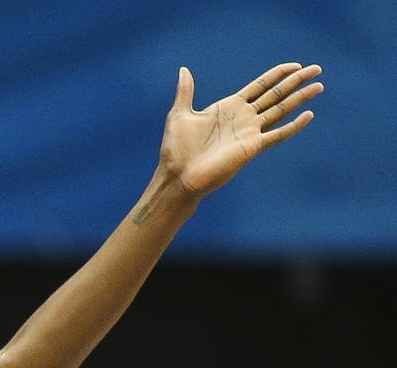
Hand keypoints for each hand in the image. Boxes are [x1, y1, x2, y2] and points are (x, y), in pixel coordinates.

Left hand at [159, 63, 322, 197]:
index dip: (278, 75)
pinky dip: (294, 126)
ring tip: (319, 85)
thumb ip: (186, 92)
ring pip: (281, 110)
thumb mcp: (180, 114)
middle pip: (276, 94)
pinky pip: (278, 134)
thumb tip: (184, 70)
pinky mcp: (252, 147)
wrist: (179, 175)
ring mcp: (250, 132)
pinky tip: (309, 115)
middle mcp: (243, 118)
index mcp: (229, 107)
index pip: (260, 86)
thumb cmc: (176, 149)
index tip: (295, 65)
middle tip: (317, 69)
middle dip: (296, 81)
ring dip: (300, 98)